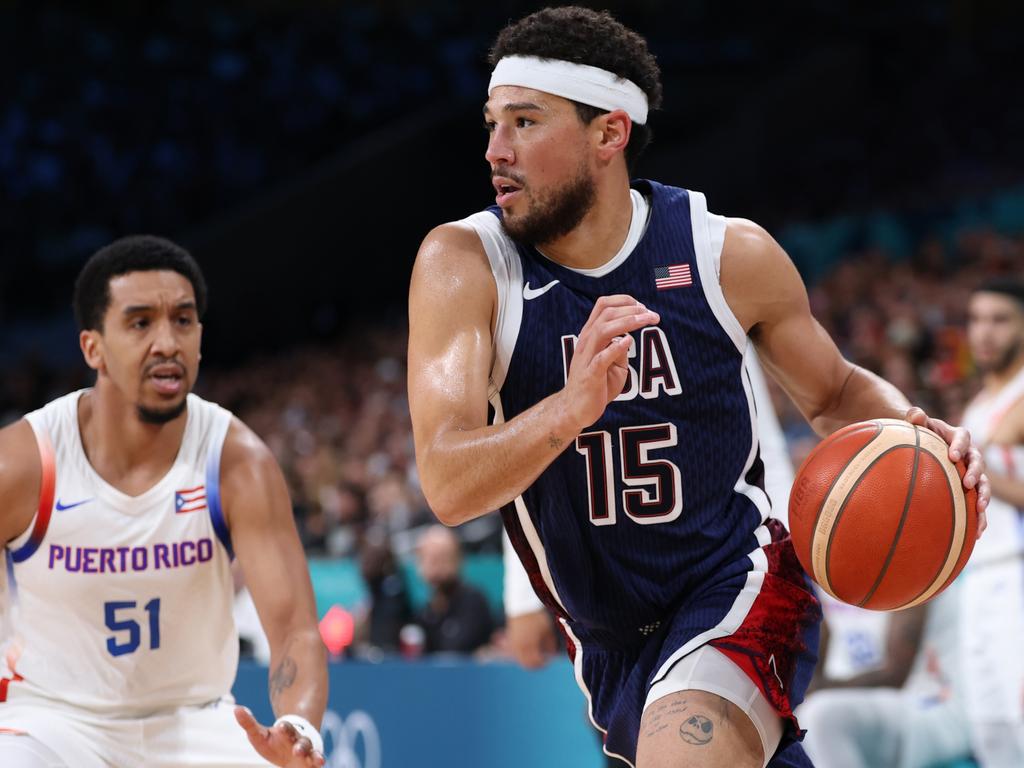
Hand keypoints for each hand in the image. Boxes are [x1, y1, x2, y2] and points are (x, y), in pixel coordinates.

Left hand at [234, 706, 324, 766]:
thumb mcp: (259, 735)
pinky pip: (316, 762)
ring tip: (318, 760)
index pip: (287, 728)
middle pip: (302, 741)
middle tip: (296, 749)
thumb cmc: (273, 743)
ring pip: (312, 752)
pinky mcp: (311, 763)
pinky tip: (321, 763)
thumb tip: (236, 709)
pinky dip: (320, 761)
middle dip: (300, 745)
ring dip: (313, 755)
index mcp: (287, 733)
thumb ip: (249, 723)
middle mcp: (299, 741)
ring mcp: (306, 752)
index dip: (285, 727)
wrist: (290, 753)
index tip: (281, 726)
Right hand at [506, 609, 556, 668]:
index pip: (535, 662)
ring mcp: (514, 644)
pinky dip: (522, 653)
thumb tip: (552, 654)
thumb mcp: (547, 630)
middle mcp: (520, 647)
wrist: (523, 604)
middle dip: (535, 664)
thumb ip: (550, 644)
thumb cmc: (537, 617)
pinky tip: (529, 648)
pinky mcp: (511, 639)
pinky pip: (516, 652)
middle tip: (543, 660)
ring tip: (537, 653)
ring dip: (528, 659)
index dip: (543, 664)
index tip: (548, 660)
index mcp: (529, 646)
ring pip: (520, 659)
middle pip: (526, 664)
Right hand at [563, 295, 659, 429]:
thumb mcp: (613, 364)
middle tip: (652, 315)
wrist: (576, 410)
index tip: (643, 308)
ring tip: (646, 320)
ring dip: (627, 322)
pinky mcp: (590, 375)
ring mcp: (587, 358)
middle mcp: (587, 342)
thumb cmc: (596, 385)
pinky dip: (614, 348)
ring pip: (603, 330)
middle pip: (606, 313)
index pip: (603, 306)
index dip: (624, 301)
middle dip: (632, 309)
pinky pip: (600, 358)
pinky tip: (628, 342)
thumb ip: (620, 350)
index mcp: (591, 335)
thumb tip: (630, 337)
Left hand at [905, 407, 989, 536]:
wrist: (923, 446)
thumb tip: (915, 415)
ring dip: (983, 496)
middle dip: (976, 473)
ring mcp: (971, 473)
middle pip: (978, 462)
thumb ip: (916, 418)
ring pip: (983, 485)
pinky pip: (977, 504)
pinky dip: (979, 517)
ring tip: (980, 509)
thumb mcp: (918, 424)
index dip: (959, 446)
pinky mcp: (969, 490)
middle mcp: (969, 455)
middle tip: (968, 483)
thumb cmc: (920, 434)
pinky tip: (977, 533)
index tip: (952, 456)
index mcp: (958, 436)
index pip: (963, 438)